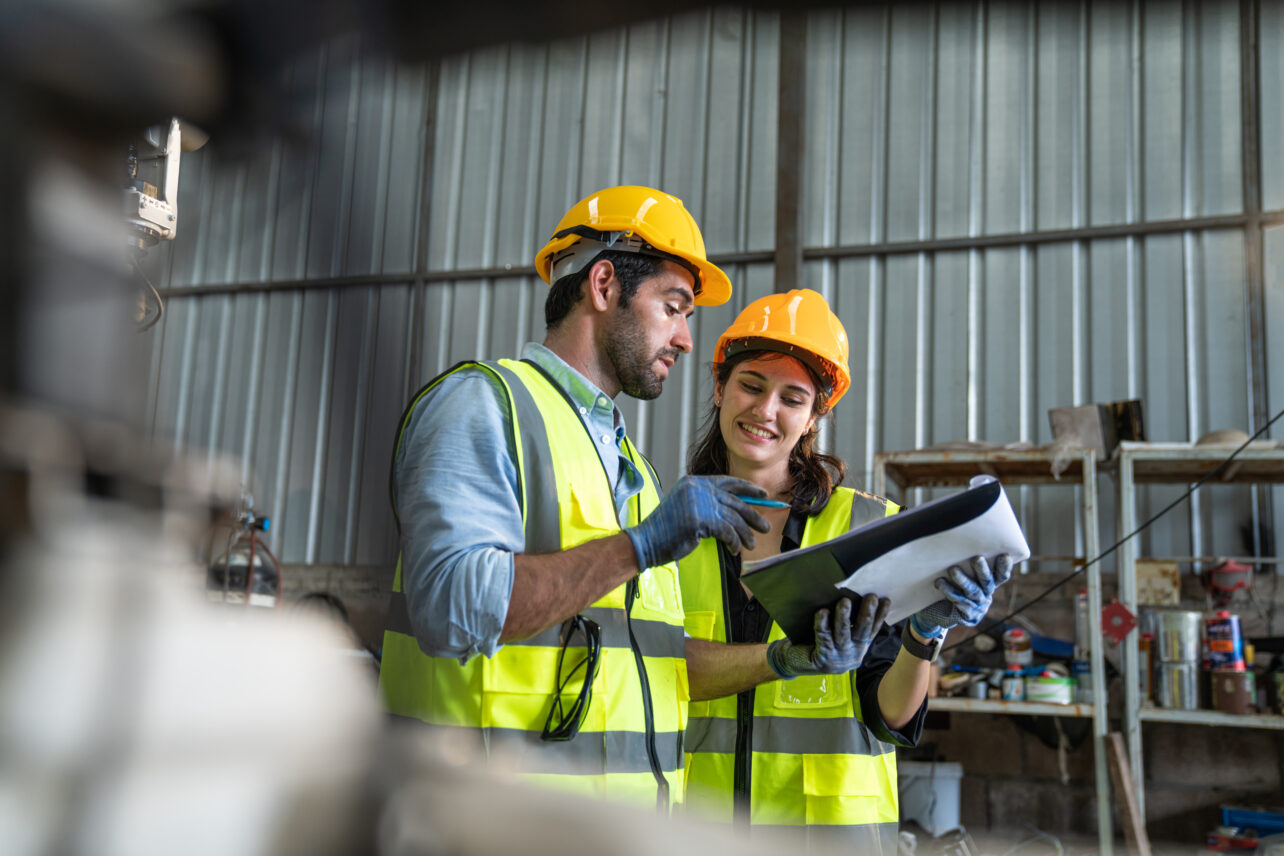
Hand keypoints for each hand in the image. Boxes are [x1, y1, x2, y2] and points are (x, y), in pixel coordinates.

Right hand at [624, 475, 770, 569]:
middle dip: (753, 515)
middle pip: (735, 501)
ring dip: (745, 534)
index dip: (748, 488)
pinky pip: (728, 532)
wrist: (647, 541)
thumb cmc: (667, 529)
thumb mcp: (687, 506)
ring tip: (751, 545)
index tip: (763, 495)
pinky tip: (734, 550)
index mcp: (695, 482)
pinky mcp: (701, 520)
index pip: (727, 481)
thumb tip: (737, 509)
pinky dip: (734, 543)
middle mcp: (698, 489)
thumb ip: (707, 502)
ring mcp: (700, 503)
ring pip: (734, 518)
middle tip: (765, 527)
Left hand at [767, 594, 889, 677]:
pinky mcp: (823, 659)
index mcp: (859, 647)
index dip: (880, 615)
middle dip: (867, 613)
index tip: (885, 599)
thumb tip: (853, 595)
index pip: (873, 629)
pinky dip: (822, 624)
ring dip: (844, 617)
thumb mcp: (838, 635)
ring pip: (842, 633)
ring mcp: (838, 658)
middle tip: (870, 597)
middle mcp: (853, 654)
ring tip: (845, 601)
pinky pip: (823, 638)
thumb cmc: (818, 641)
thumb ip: (848, 622)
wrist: (795, 661)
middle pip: (861, 630)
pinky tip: (822, 612)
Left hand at [910, 554, 1013, 638]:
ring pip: (972, 591)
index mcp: (989, 583)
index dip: (1004, 567)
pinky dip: (949, 592)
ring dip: (962, 580)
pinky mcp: (968, 616)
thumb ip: (965, 561)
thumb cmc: (952, 584)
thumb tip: (961, 534)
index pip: (1001, 575)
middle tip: (977, 558)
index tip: (1005, 555)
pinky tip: (940, 583)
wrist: (939, 611)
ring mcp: (978, 606)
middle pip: (987, 581)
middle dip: (982, 570)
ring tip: (952, 569)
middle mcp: (986, 594)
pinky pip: (959, 603)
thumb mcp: (961, 573)